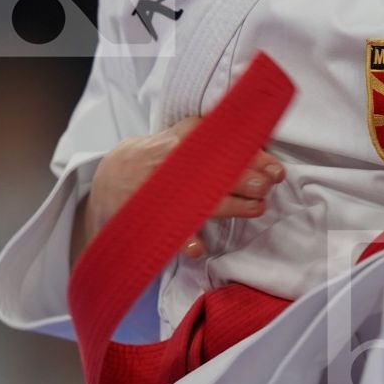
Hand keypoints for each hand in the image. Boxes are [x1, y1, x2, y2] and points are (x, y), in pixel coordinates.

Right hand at [70, 116, 285, 263]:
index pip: (224, 145)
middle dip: (246, 180)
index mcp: (184, 140)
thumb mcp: (183, 136)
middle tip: (266, 186)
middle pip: (217, 172)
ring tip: (255, 208)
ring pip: (203, 201)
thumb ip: (215, 137)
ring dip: (232, 206)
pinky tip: (198, 246)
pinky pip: (173, 231)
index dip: (253, 158)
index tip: (274, 168)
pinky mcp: (154, 218)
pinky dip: (185, 240)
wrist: (109, 177)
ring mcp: (164, 192)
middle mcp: (175, 164)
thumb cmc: (158, 157)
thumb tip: (258, 139)